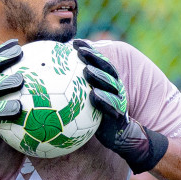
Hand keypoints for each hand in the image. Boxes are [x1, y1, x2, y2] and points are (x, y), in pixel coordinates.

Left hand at [72, 39, 168, 173]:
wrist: (122, 137)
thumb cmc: (101, 118)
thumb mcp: (91, 101)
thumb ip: (80, 89)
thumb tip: (58, 79)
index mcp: (109, 82)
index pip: (99, 62)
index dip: (89, 50)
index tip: (75, 42)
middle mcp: (115, 88)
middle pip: (106, 69)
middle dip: (94, 58)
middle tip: (80, 51)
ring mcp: (118, 101)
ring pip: (110, 85)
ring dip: (98, 77)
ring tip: (86, 70)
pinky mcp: (118, 116)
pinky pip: (110, 107)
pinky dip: (102, 100)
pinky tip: (93, 96)